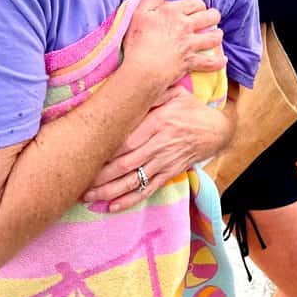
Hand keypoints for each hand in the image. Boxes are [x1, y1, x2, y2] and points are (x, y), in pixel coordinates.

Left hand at [82, 86, 228, 211]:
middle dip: (101, 176)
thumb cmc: (191, 110)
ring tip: (88, 198)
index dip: (106, 150)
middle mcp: (160, 144)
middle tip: (79, 182)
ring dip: (110, 191)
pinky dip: (131, 199)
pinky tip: (113, 206)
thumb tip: (130, 90)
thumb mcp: (176, 94)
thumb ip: (154, 94)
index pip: (127, 139)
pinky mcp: (170, 173)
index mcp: (159, 123)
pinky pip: (148, 189)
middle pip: (126, 163)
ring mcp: (165, 161)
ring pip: (134, 179)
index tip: (86, 156)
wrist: (217, 131)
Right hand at [120, 0, 226, 99]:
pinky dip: (218, 62)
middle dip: (213, 16)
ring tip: (217, 35)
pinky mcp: (191, 61)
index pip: (194, 4)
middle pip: (209, 17)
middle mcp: (185, 26)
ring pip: (213, 37)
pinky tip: (222, 60)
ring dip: (217, 35)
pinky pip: (211, 62)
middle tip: (212, 18)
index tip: (198, 9)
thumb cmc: (136, 41)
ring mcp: (190, 44)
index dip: (199, 5)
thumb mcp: (139, 14)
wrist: (140, 69)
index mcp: (173, 13)